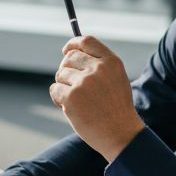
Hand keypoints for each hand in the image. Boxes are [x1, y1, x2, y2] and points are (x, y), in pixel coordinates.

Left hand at [49, 35, 144, 161]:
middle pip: (69, 58)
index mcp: (111, 62)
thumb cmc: (116, 109)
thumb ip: (99, 65)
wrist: (120, 134)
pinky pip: (54, 89)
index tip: (66, 50)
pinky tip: (71, 108)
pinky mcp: (71, 98)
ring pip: (60, 74)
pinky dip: (58, 98)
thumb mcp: (117, 79)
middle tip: (71, 84)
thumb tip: (70, 52)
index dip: (73, 44)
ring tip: (78, 100)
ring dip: (63, 86)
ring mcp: (83, 83)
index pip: (86, 41)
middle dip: (66, 69)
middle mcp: (98, 69)